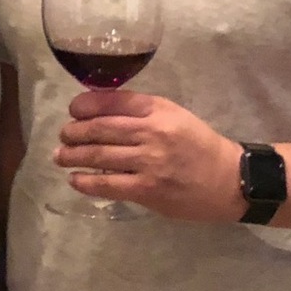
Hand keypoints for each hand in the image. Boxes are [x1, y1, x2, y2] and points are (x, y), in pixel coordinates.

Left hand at [56, 92, 242, 222]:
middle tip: (64, 135)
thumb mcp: (174, 115)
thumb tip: (97, 113)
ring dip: (73, 156)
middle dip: (74, 131)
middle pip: (100, 128)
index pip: (112, 101)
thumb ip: (140, 112)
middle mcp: (152, 132)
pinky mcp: (148, 189)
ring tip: (61, 156)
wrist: (229, 180)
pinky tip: (75, 180)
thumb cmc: (199, 145)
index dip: (85, 105)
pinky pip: (108, 184)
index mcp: (158, 109)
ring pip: (99, 156)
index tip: (73, 110)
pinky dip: (86, 182)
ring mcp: (149, 162)